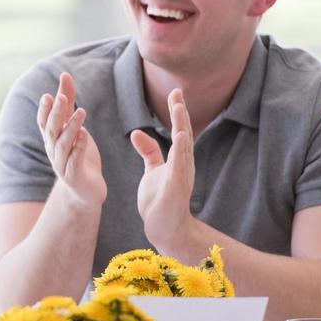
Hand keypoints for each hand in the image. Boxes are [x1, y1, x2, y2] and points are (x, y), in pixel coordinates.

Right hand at [37, 72, 105, 207]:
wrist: (85, 189)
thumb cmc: (77, 153)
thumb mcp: (73, 125)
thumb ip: (68, 101)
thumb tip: (64, 75)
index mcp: (51, 138)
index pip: (44, 121)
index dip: (45, 110)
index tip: (48, 95)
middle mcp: (53, 149)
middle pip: (52, 130)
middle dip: (56, 113)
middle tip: (60, 97)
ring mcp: (62, 163)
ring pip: (63, 144)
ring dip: (71, 127)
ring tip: (81, 112)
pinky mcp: (74, 175)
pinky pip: (75, 159)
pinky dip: (79, 147)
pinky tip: (84, 135)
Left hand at [131, 88, 194, 250]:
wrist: (165, 228)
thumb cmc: (160, 199)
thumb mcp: (153, 171)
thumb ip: (149, 151)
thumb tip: (136, 133)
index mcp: (178, 159)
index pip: (179, 130)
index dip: (177, 112)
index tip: (175, 92)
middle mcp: (183, 164)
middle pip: (184, 134)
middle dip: (180, 113)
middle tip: (178, 93)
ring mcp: (181, 176)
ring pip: (183, 148)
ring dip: (182, 128)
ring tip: (179, 109)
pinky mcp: (176, 188)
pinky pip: (178, 167)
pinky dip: (180, 152)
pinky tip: (180, 138)